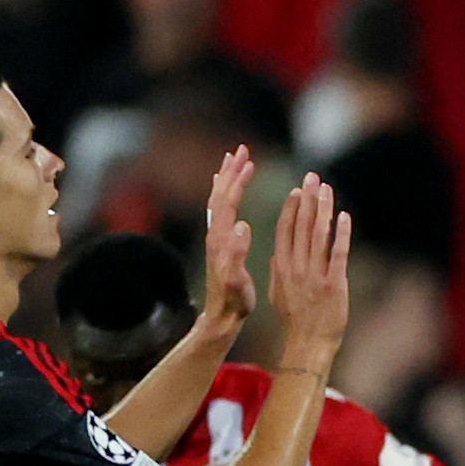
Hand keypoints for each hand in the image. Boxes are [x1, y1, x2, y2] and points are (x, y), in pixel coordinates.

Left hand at [198, 145, 256, 336]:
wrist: (220, 316)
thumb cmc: (234, 302)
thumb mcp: (237, 281)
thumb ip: (237, 254)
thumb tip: (241, 226)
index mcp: (221, 239)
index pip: (227, 202)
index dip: (237, 182)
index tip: (249, 163)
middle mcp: (215, 234)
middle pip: (220, 194)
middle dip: (231, 171)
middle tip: (241, 149)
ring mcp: (216, 238)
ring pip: (218, 199)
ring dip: (227, 178)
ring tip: (235, 160)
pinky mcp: (219, 243)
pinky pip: (219, 210)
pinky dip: (223, 193)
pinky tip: (225, 189)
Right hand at [269, 173, 352, 368]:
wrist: (308, 344)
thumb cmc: (294, 320)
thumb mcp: (277, 294)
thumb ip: (277, 272)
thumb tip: (276, 255)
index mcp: (281, 267)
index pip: (285, 230)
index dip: (292, 208)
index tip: (297, 190)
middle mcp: (296, 267)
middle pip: (301, 226)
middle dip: (308, 199)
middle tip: (313, 177)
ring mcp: (315, 275)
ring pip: (319, 235)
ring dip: (323, 210)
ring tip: (327, 190)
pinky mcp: (334, 284)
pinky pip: (338, 253)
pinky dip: (341, 233)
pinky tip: (344, 216)